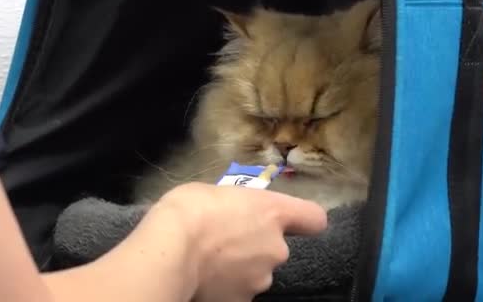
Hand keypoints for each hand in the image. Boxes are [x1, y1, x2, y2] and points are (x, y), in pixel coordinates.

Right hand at [154, 182, 327, 301]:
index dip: (301, 220)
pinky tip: (202, 277)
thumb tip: (229, 215)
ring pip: (256, 272)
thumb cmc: (189, 209)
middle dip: (254, 246)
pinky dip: (224, 286)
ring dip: (239, 267)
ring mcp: (260, 279)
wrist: (169, 250)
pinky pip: (236, 290)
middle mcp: (276, 248)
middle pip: (275, 248)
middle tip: (223, 240)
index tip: (287, 221)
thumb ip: (235, 207)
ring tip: (208, 261)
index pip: (313, 218)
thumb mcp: (214, 192)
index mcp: (273, 213)